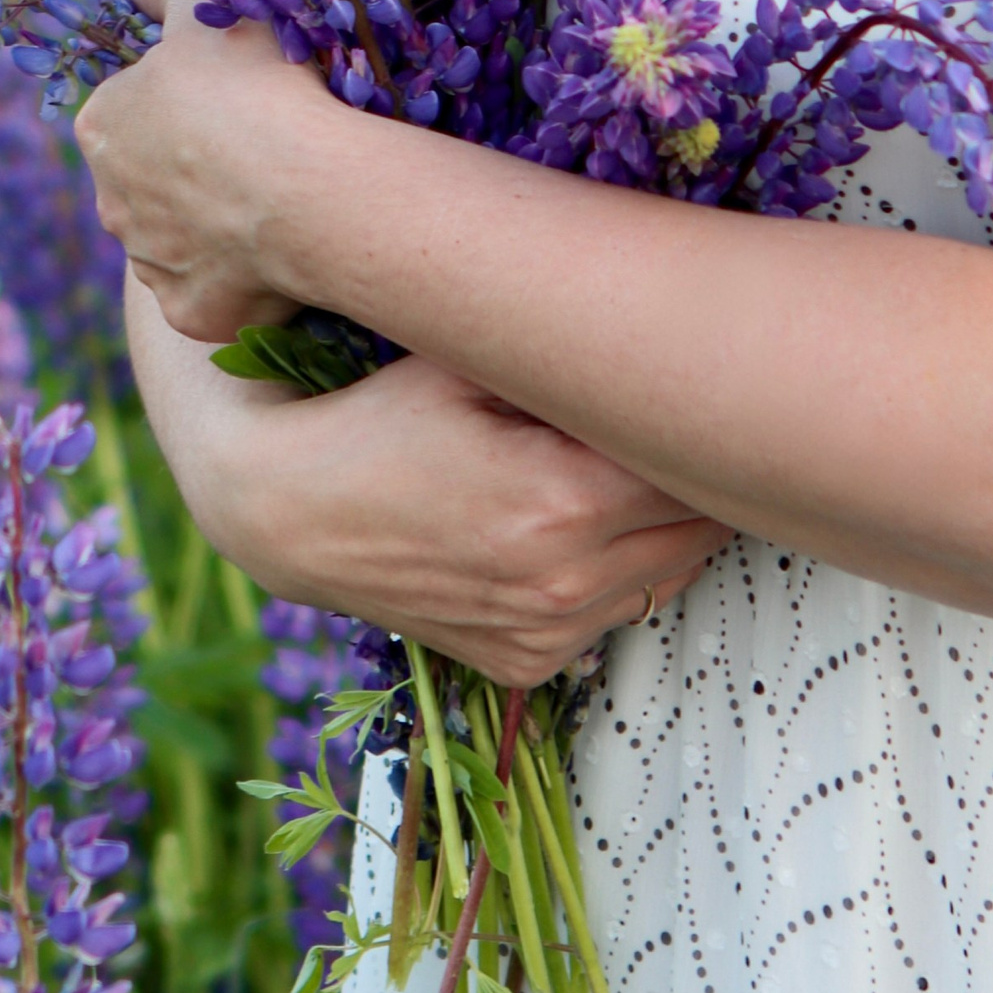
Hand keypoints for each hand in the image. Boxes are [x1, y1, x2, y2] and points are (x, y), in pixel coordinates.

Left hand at [73, 0, 315, 339]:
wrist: (304, 188)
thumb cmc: (257, 86)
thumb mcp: (213, 5)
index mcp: (103, 125)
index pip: (136, 106)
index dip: (188, 97)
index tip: (236, 94)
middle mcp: (110, 200)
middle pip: (152, 175)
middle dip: (193, 163)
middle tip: (260, 142)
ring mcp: (151, 263)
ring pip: (178, 236)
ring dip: (213, 220)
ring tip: (276, 195)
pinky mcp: (193, 312)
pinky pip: (212, 290)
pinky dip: (239, 275)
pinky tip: (277, 248)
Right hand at [130, 288, 734, 689]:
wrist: (289, 511)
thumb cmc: (381, 417)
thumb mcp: (471, 363)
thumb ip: (570, 355)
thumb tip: (667, 329)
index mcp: (565, 501)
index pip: (697, 466)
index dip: (703, 419)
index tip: (701, 383)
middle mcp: (564, 582)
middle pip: (699, 528)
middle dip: (696, 473)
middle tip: (676, 419)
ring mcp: (545, 633)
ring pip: (668, 575)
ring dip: (663, 526)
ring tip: (623, 468)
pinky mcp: (524, 664)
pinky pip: (614, 615)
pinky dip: (615, 573)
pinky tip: (573, 526)